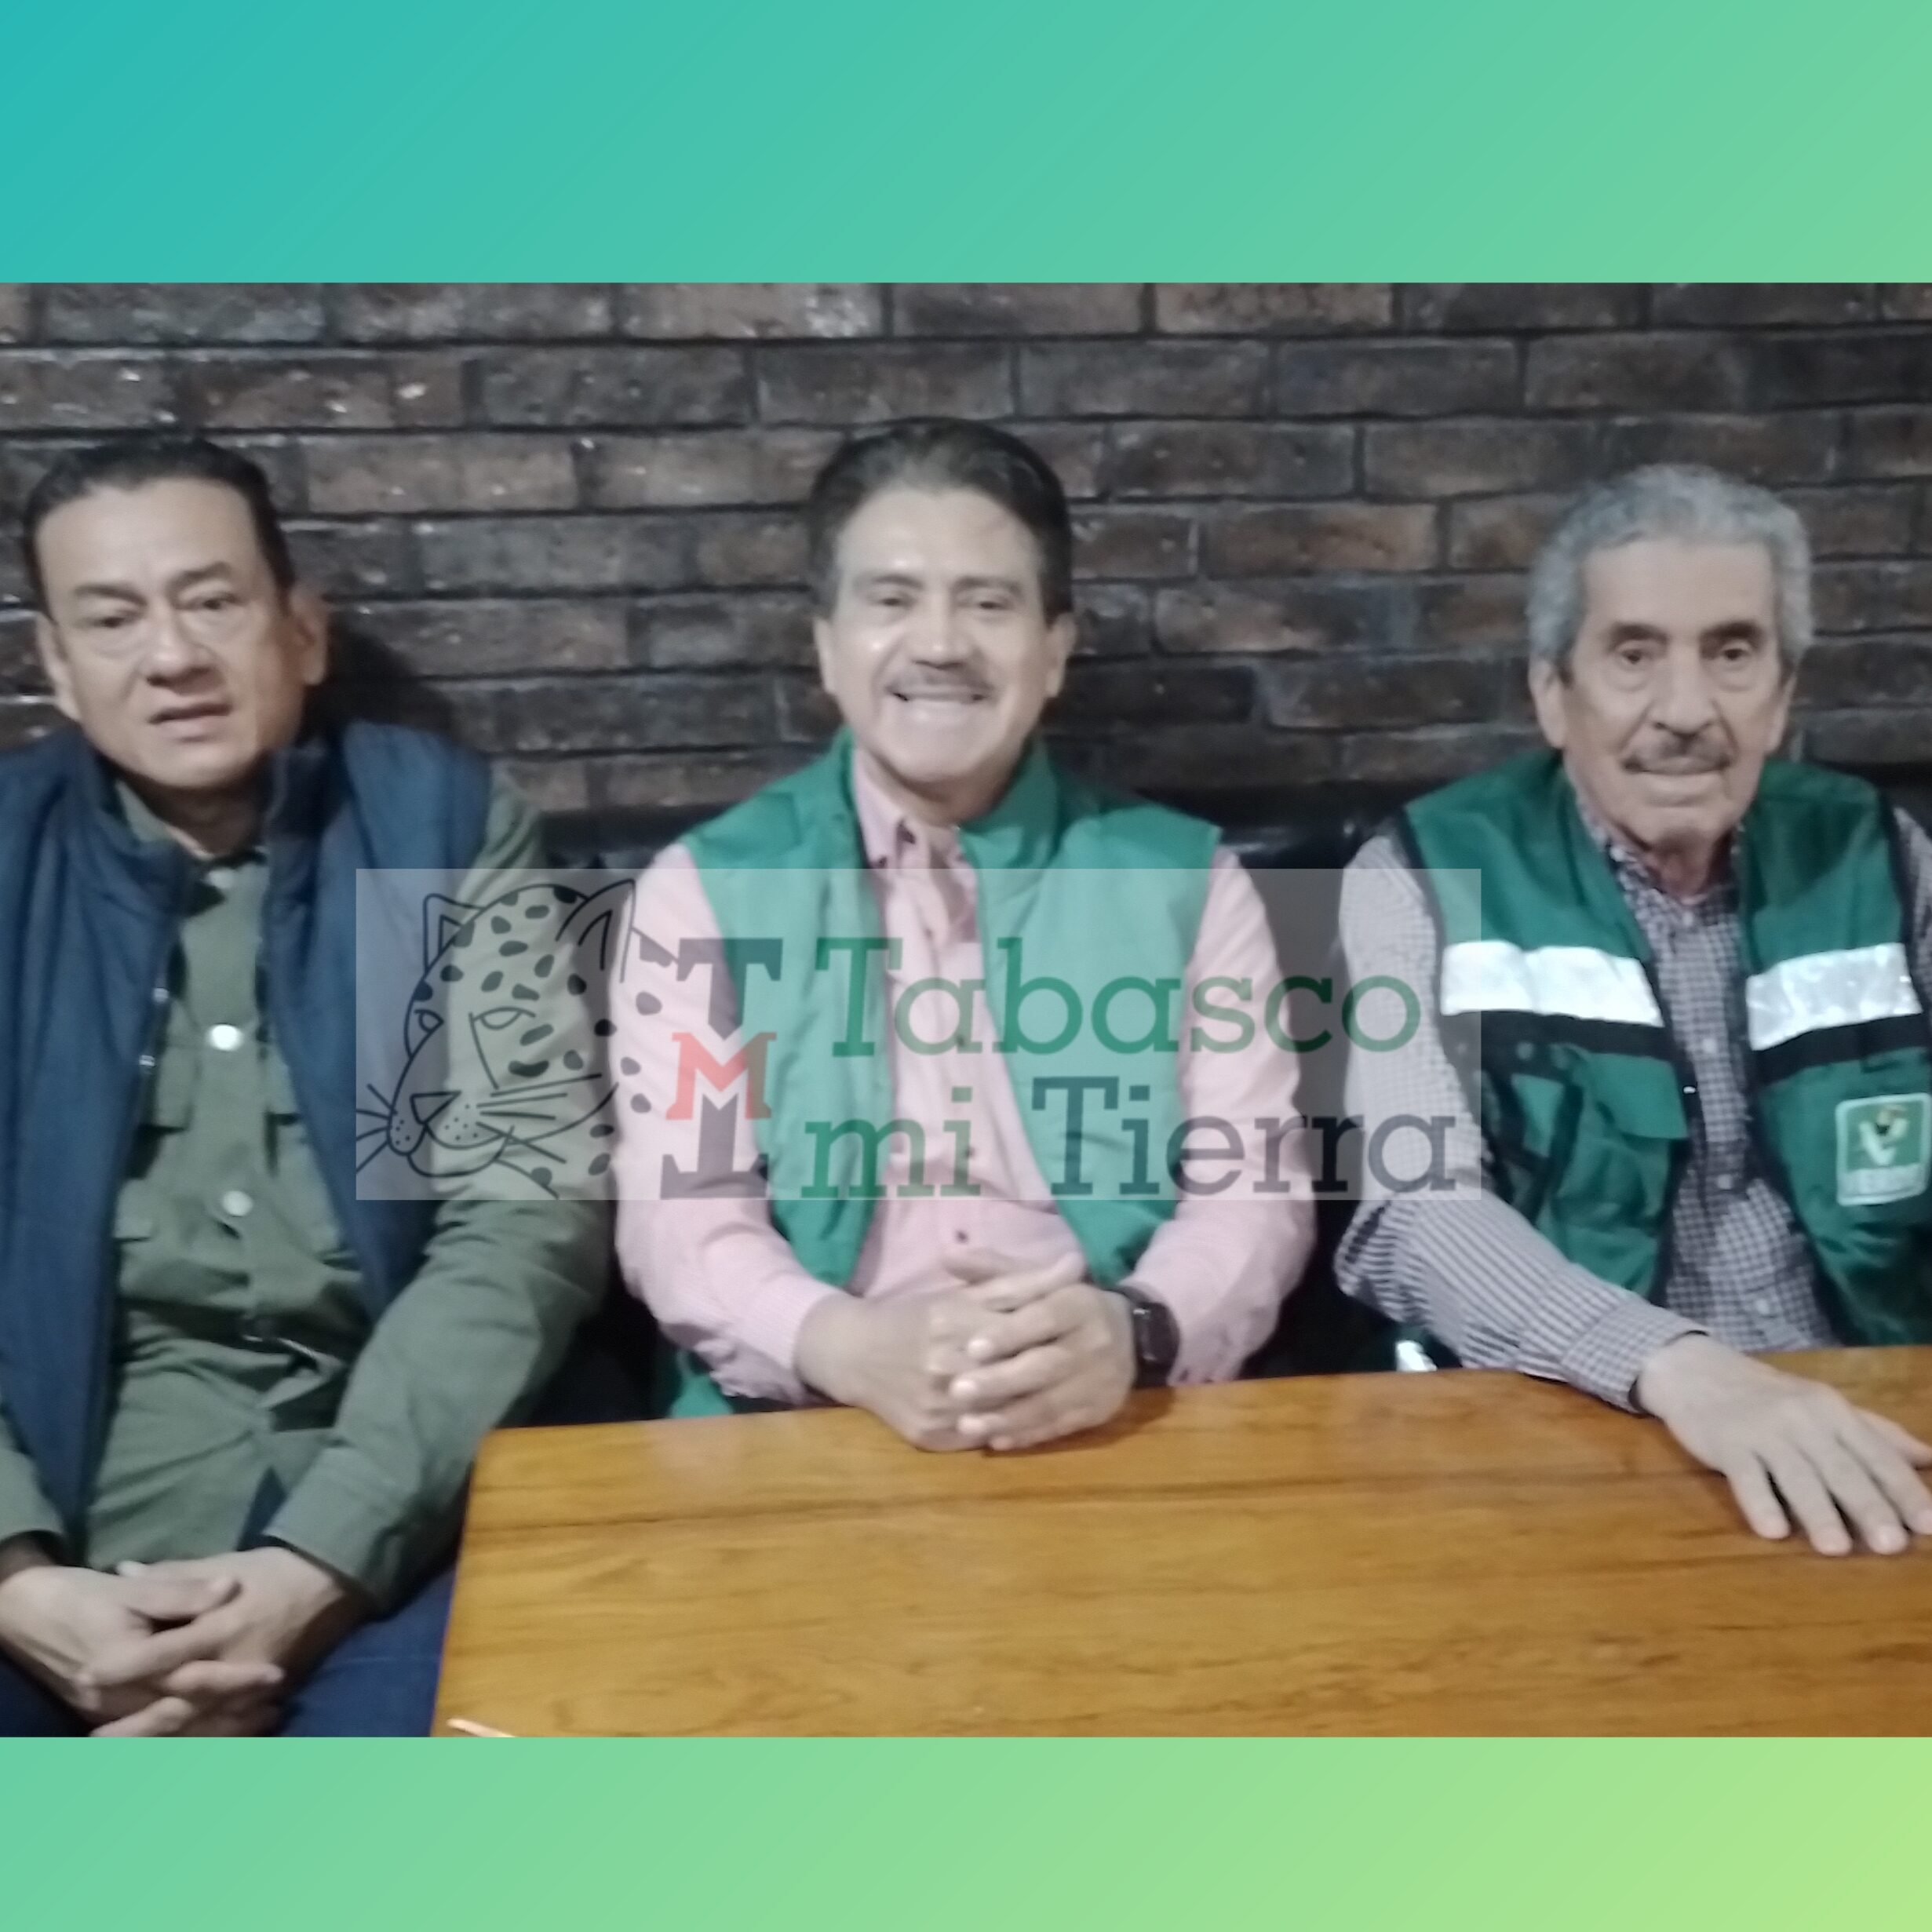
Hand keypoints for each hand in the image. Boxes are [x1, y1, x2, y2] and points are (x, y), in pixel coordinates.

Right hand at [0, 1545, 281, 1727]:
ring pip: (170, 1732)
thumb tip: (230, 1587)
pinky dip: (185, 1735)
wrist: (25, 1613)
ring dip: (215, 1729)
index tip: (275, 1673)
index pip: (194, 1677)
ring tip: (261, 1721)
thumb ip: (181, 1591)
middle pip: (187, 1714)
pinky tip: (217, 1730)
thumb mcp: (132, 1588)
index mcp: (128, 1664)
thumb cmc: (82, 1595)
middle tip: (278, 1707)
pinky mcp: (102, 1714)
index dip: (236, 1677)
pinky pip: (149, 1734)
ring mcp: (108, 1712)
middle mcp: (118, 1698)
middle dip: (233, 1713)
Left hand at [82, 1547, 361, 1731]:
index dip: (125, 1667)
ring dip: (160, 1741)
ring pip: (199, 1724)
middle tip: (94, 1739)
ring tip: (122, 1753)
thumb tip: (123, 1570)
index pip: (164, 1652)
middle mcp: (233, 1663)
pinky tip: (172, 1749)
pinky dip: (197, 1741)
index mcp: (220, 1625)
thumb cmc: (272, 1568)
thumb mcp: (223, 1562)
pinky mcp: (263, 1697)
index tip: (87, 1676)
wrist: (330, 1582)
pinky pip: (226, 1727)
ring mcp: (250, 1686)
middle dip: (135, 1726)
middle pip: (177, 1704)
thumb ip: (174, 1575)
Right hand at [795, 1253, 1084, 1448]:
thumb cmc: (916, 1316)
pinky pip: (977, 1439)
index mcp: (954, 1322)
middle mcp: (945, 1366)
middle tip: (1086, 1372)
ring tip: (1063, 1401)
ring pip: (1000, 1413)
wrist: (856, 1354)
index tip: (1087, 1333)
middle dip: (1051, 1374)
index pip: (1019, 1332)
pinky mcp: (929, 1437)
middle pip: (1014, 1377)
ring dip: (1034, 1408)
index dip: (1056, 1336)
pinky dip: (1004, 1434)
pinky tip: (1026, 1427)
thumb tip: (1077, 1264)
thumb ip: (1023, 1281)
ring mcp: (937, 1406)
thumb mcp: (966, 1293)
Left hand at [941, 1249, 1137, 1451]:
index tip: (971, 1348)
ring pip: (1050, 1403)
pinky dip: (1028, 1435)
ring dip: (1007, 1417)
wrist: (1130, 1334)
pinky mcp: (1098, 1411)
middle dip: (1000, 1381)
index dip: (1008, 1334)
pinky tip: (996, 1441)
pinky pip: (1060, 1427)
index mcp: (1078, 1303)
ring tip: (965, 1424)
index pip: (1043, 1318)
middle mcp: (1094, 1342)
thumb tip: (947, 1254)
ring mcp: (1099, 1381)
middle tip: (957, 1390)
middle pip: (1045, 1365)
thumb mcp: (1034, 1279)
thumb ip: (992, 1269)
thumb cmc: (1065, 1303)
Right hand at [1636, 1334, 1931, 1554]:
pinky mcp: (1726, 1441)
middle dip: (1868, 1506)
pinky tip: (1772, 1530)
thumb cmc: (1771, 1397)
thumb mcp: (1826, 1406)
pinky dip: (1759, 1503)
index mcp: (1834, 1412)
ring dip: (1817, 1512)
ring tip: (1835, 1548)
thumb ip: (1877, 1433)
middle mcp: (1803, 1419)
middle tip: (1891, 1544)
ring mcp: (1763, 1430)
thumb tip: (1931, 1459)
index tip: (1929, 1524)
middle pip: (1841, 1468)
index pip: (1877, 1455)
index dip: (1904, 1490)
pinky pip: (1745, 1475)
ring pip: (1796, 1475)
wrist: (1697, 1369)